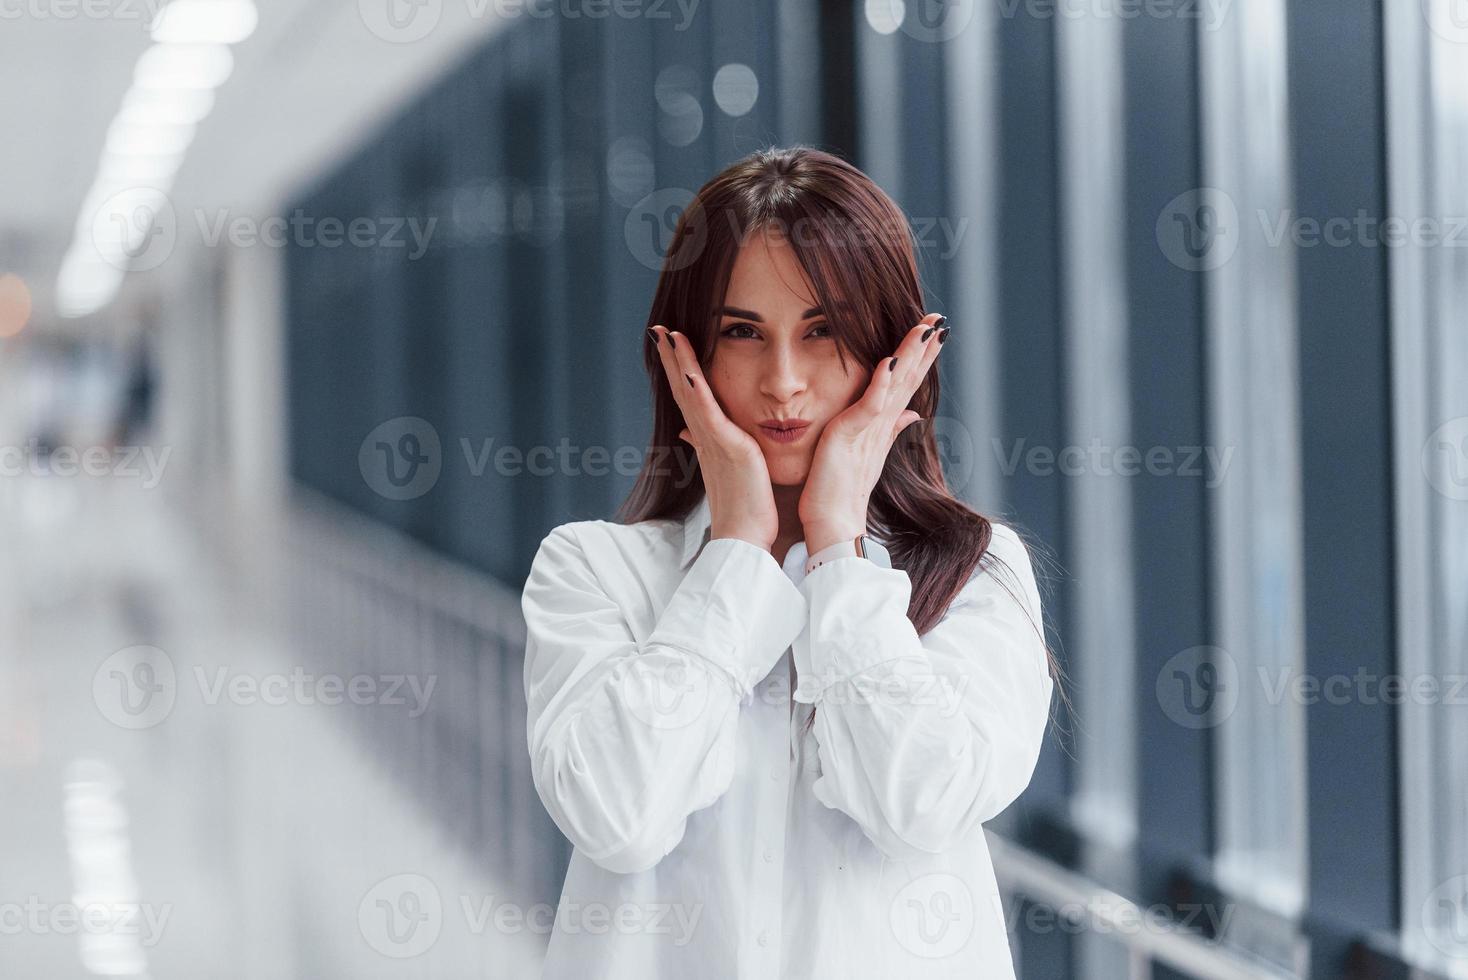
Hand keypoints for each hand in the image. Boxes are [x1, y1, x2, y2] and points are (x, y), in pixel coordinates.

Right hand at [649, 325, 780, 551]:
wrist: (745, 538)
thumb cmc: (744, 508)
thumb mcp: (727, 469)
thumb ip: (709, 447)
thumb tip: (688, 432)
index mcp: (707, 440)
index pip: (688, 397)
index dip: (678, 369)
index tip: (670, 344)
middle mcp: (703, 437)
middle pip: (682, 388)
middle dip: (671, 358)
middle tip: (658, 330)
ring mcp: (712, 441)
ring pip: (689, 393)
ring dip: (678, 362)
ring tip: (667, 334)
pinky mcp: (726, 447)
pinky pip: (707, 412)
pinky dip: (696, 389)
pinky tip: (689, 368)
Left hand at [798, 314, 947, 552]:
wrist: (831, 524)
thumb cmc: (841, 492)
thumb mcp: (868, 452)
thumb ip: (890, 429)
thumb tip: (911, 412)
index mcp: (883, 426)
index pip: (906, 384)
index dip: (921, 358)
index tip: (934, 332)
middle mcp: (882, 425)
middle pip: (908, 379)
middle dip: (924, 349)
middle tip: (940, 320)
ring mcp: (869, 430)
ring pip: (895, 386)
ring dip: (910, 356)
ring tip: (925, 330)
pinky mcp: (853, 436)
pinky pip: (871, 406)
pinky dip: (881, 382)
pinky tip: (890, 360)